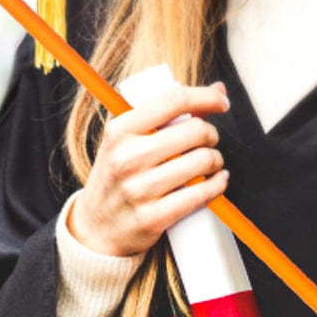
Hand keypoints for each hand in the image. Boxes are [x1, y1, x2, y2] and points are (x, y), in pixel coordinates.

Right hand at [68, 82, 229, 256]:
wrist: (96, 227)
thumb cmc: (117, 175)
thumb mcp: (126, 139)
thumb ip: (166, 113)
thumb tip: (217, 90)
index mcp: (120, 130)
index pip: (173, 101)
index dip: (205, 97)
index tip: (220, 101)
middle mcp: (127, 157)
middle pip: (194, 131)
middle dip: (211, 133)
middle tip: (208, 140)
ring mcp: (139, 189)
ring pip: (202, 161)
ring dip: (216, 160)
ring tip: (210, 162)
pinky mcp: (152, 217)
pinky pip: (200, 194)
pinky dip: (217, 185)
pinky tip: (217, 181)